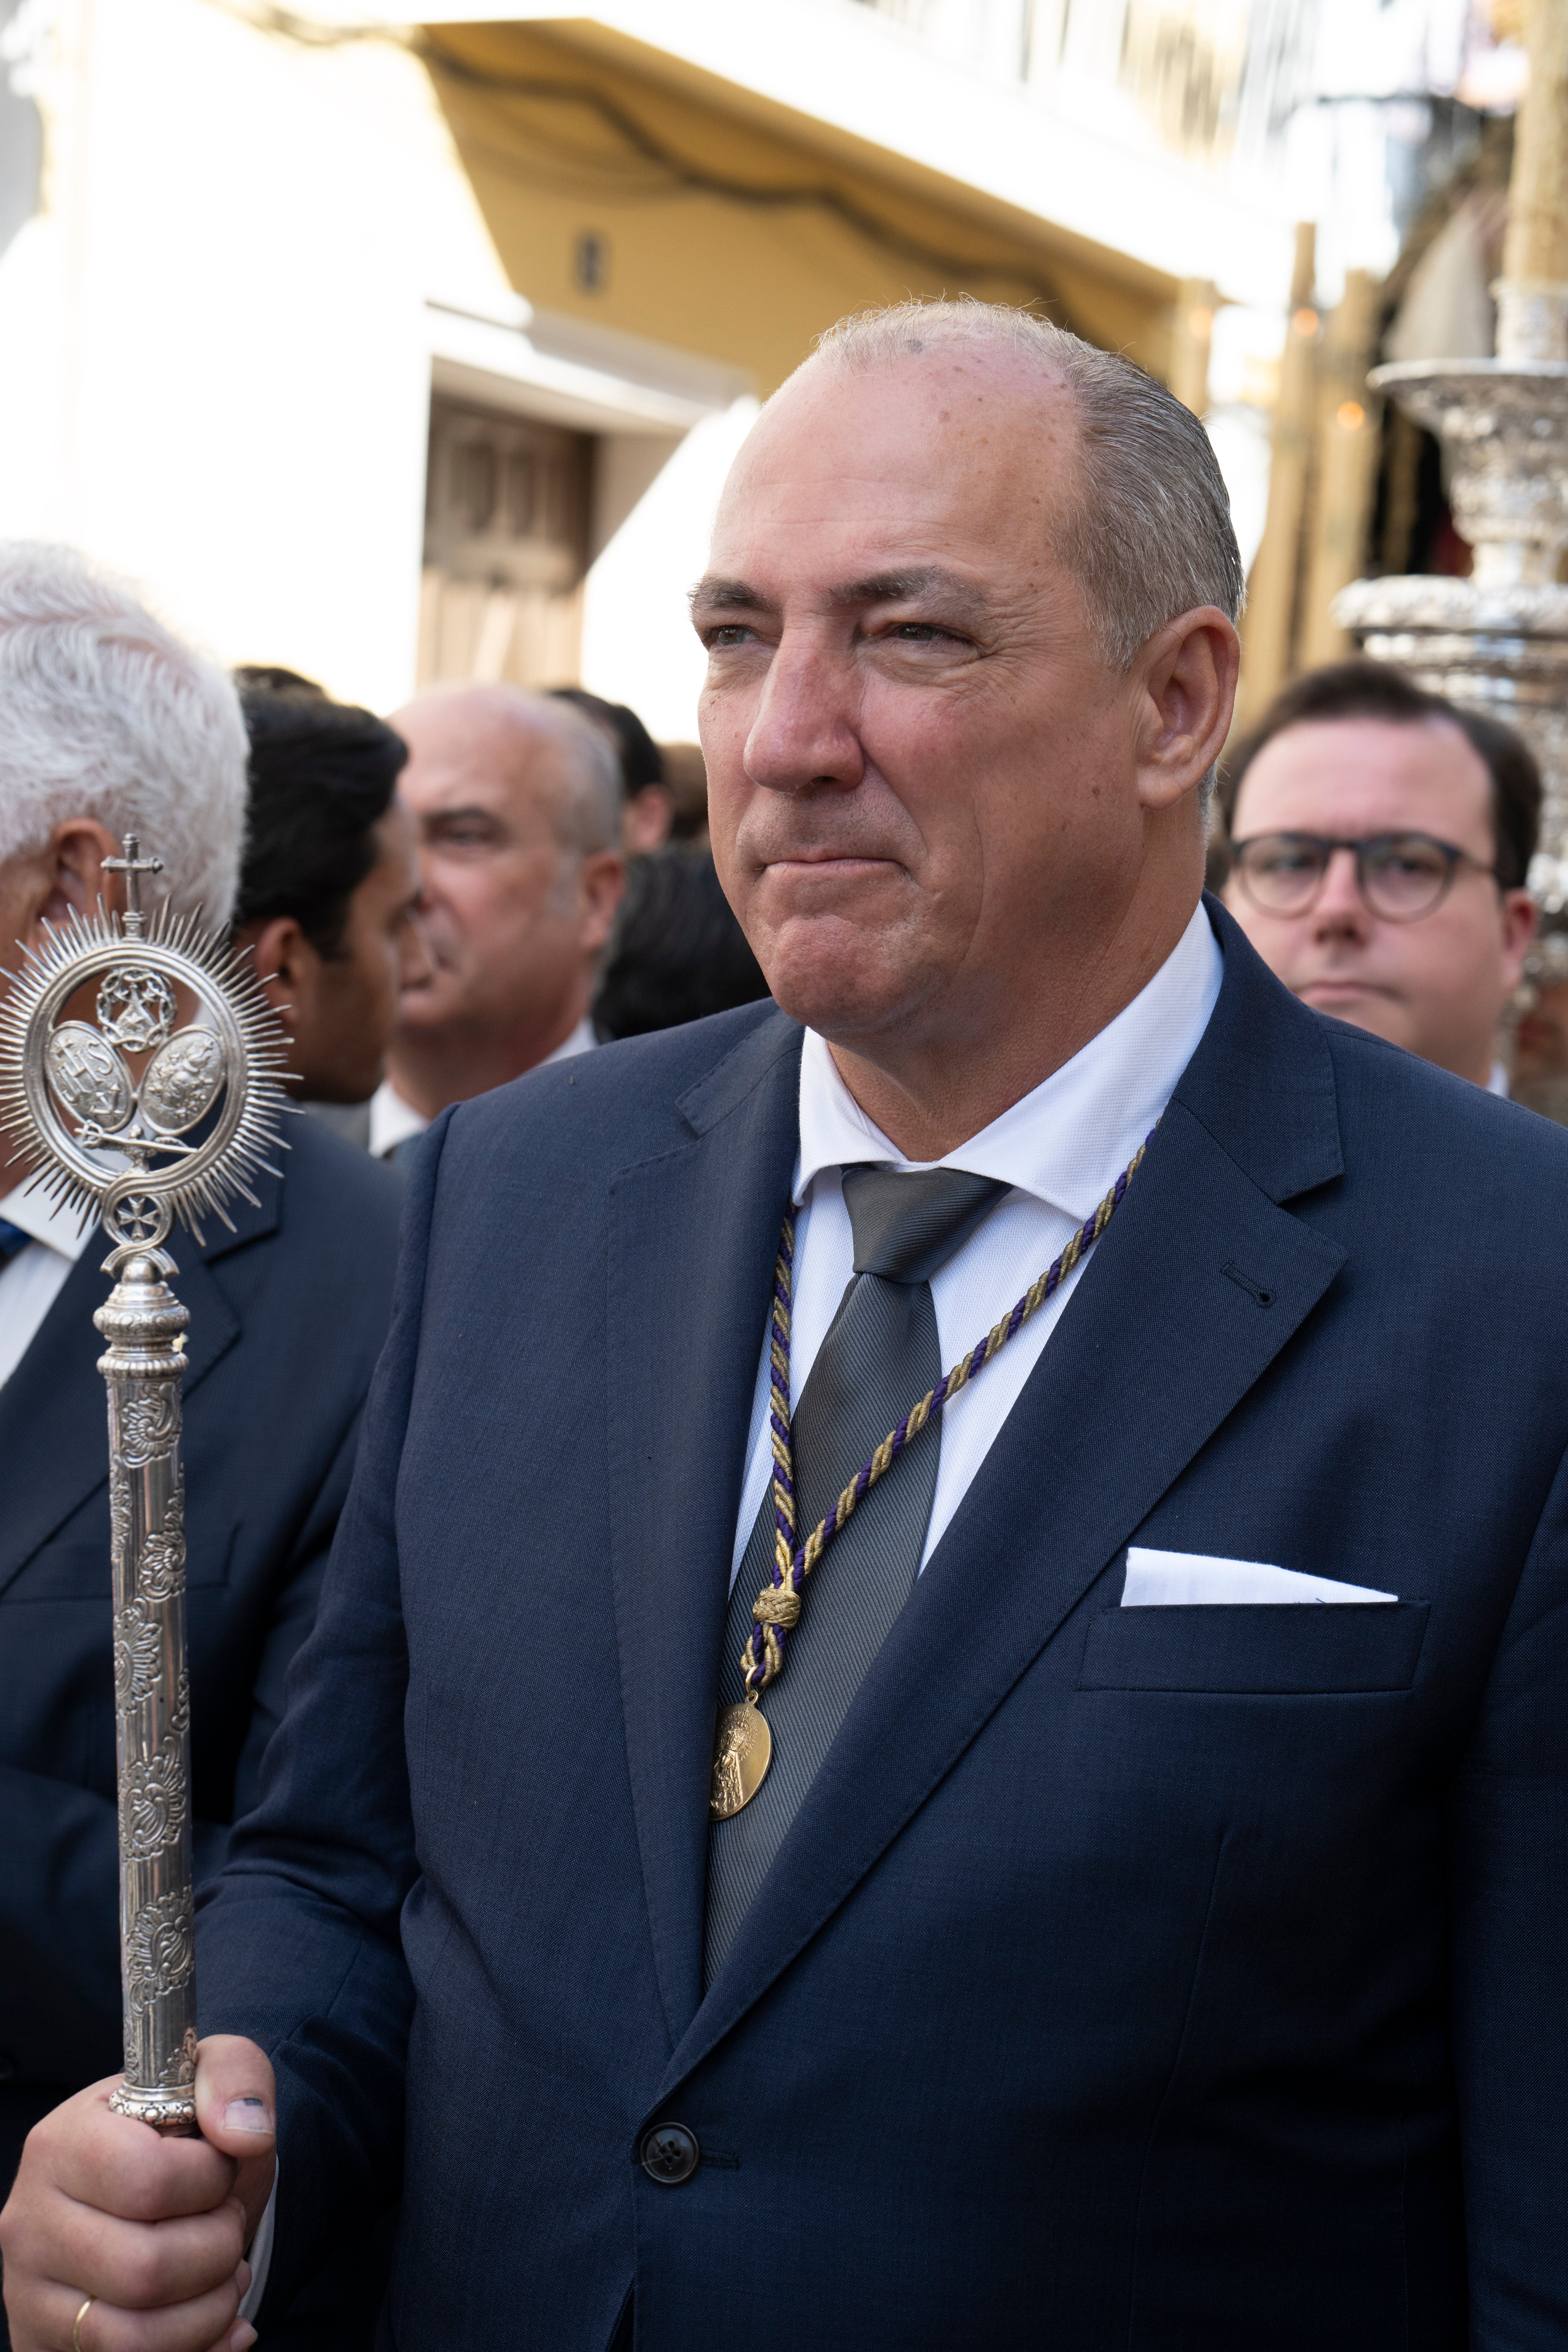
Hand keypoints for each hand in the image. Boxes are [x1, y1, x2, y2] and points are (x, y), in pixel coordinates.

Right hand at [0, 2038, 276, 2351]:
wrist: (142, 2196)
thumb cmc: (177, 2140)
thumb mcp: (208, 2079)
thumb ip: (236, 2077)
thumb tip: (246, 2135)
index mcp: (60, 2145)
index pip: (149, 2180)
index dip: (211, 2180)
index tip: (219, 2172)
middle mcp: (29, 2224)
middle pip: (147, 2269)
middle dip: (218, 2250)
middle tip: (226, 2227)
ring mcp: (29, 2297)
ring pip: (137, 2338)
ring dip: (210, 2309)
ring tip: (223, 2274)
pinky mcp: (44, 2348)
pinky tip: (218, 2325)